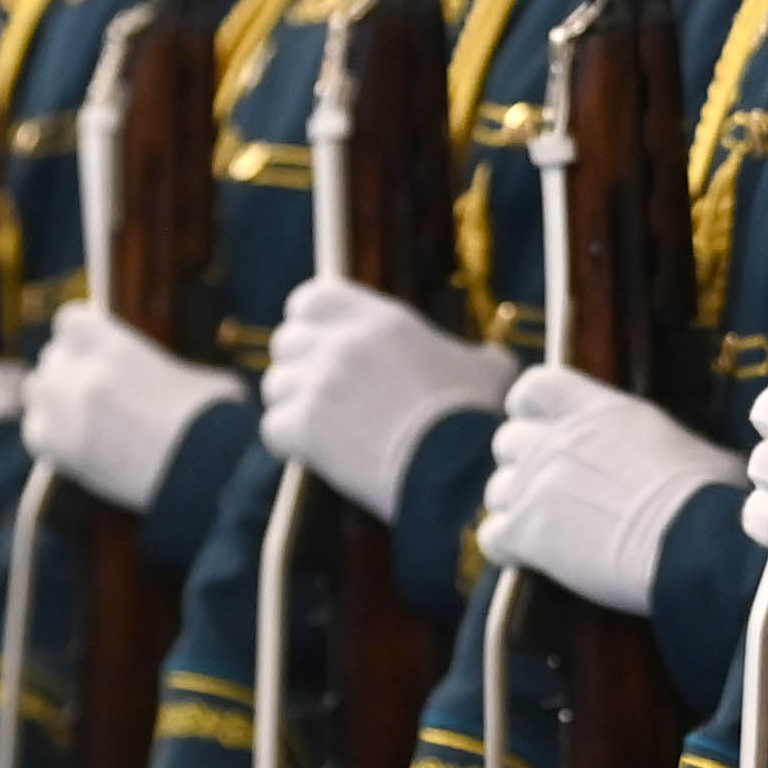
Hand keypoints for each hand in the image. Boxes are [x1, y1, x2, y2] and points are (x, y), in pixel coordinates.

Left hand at [26, 301, 245, 509]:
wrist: (201, 473)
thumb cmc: (211, 421)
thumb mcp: (198, 377)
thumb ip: (165, 368)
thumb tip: (163, 377)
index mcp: (115, 346)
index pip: (69, 320)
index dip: (81, 333)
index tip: (95, 347)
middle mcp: (81, 373)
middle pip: (52, 356)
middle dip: (69, 368)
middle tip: (95, 389)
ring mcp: (64, 412)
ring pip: (36, 389)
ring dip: (54, 397)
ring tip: (82, 414)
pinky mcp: (58, 451)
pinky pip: (34, 430)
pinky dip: (49, 433)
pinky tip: (77, 443)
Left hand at [262, 277, 518, 518]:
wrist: (454, 469)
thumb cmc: (474, 419)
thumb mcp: (488, 371)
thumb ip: (478, 356)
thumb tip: (493, 360)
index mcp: (381, 320)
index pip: (312, 298)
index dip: (311, 322)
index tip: (323, 344)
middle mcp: (343, 344)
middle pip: (287, 342)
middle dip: (299, 367)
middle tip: (322, 394)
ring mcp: (320, 384)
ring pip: (277, 387)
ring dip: (293, 406)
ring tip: (321, 428)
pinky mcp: (305, 427)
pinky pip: (274, 428)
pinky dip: (290, 443)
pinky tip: (315, 453)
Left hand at [477, 366, 744, 614]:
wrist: (692, 541)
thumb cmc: (708, 496)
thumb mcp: (686, 446)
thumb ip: (654, 443)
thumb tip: (675, 456)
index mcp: (597, 409)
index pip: (534, 388)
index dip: (530, 409)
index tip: (544, 427)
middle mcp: (558, 439)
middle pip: (507, 441)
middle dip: (522, 464)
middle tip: (550, 491)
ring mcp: (537, 485)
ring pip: (497, 491)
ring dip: (515, 509)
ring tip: (546, 531)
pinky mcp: (528, 533)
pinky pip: (492, 537)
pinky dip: (507, 549)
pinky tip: (532, 560)